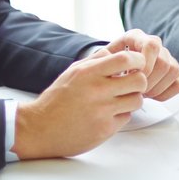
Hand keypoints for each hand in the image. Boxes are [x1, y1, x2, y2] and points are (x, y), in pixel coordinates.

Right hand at [11, 49, 146, 159]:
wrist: (39, 129)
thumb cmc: (56, 99)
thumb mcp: (72, 72)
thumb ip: (95, 60)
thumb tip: (115, 50)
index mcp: (88, 73)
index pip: (126, 59)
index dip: (137, 61)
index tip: (135, 65)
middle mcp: (97, 90)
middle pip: (139, 80)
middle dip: (139, 81)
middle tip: (131, 84)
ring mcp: (102, 111)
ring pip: (137, 100)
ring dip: (132, 99)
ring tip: (120, 99)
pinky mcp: (105, 129)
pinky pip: (127, 117)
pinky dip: (122, 114)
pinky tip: (109, 113)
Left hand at [97, 29, 178, 101]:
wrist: (107, 76)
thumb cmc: (102, 70)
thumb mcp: (98, 62)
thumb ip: (103, 58)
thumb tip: (108, 56)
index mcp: (135, 37)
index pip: (151, 45)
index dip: (145, 64)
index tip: (131, 77)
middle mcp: (153, 44)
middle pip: (164, 61)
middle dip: (149, 80)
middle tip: (135, 90)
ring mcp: (165, 57)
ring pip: (173, 71)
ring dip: (156, 87)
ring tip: (140, 93)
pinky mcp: (172, 73)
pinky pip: (178, 84)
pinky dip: (164, 93)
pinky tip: (150, 95)